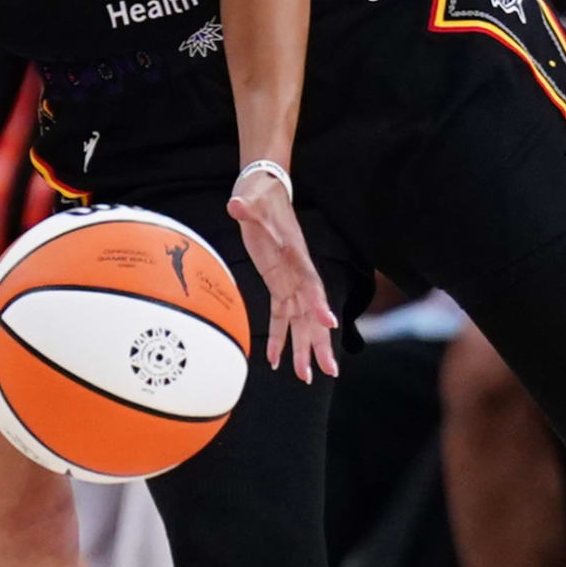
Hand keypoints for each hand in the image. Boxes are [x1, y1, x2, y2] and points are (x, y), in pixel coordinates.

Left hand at [228, 169, 338, 380]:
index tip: (329, 324)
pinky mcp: (278, 284)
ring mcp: (290, 280)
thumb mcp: (251, 200)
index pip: (312, 282)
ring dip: (304, 348)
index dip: (320, 303)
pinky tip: (275, 360)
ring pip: (301, 320)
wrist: (264, 189)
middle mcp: (298, 272)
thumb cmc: (260, 196)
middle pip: (313, 312)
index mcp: (296, 255)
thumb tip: (235, 205)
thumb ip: (246, 206)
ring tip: (308, 377)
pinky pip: (281, 316)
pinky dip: (279, 338)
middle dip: (321, 341)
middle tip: (329, 370)